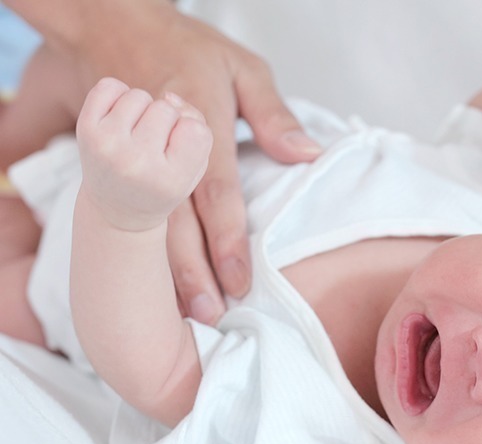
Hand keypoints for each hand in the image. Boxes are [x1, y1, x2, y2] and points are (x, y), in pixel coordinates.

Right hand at [8, 0, 321, 322]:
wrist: (114, 24)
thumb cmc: (188, 48)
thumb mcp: (242, 68)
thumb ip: (274, 115)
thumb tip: (307, 155)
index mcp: (199, 124)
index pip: (216, 193)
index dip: (227, 240)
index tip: (239, 280)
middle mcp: (163, 147)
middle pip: (175, 221)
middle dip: (191, 272)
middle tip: (209, 315)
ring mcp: (133, 155)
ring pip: (148, 225)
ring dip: (164, 271)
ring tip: (181, 312)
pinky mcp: (115, 162)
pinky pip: (127, 213)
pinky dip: (139, 249)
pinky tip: (150, 279)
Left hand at [76, 78, 211, 232]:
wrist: (116, 207)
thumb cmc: (163, 182)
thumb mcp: (194, 168)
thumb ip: (198, 129)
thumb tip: (168, 96)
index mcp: (170, 181)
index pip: (195, 129)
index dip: (191, 132)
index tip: (179, 153)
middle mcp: (136, 164)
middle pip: (167, 109)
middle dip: (166, 121)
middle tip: (155, 146)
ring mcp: (107, 145)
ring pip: (140, 96)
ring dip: (143, 109)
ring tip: (137, 135)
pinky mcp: (85, 130)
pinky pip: (110, 86)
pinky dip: (119, 96)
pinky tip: (120, 120)